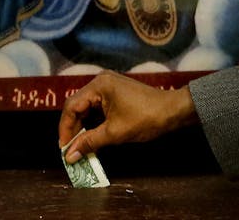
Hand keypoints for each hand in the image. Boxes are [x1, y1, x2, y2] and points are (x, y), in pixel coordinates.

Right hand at [58, 71, 198, 161]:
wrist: (174, 111)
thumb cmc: (146, 119)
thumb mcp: (115, 133)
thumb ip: (90, 142)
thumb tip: (70, 156)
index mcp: (98, 85)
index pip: (71, 106)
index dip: (65, 129)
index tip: (64, 148)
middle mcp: (100, 81)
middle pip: (77, 106)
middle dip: (73, 129)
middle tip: (70, 150)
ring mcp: (107, 86)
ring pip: (86, 109)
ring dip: (83, 128)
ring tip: (79, 147)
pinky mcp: (115, 93)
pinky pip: (97, 109)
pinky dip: (93, 124)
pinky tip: (92, 138)